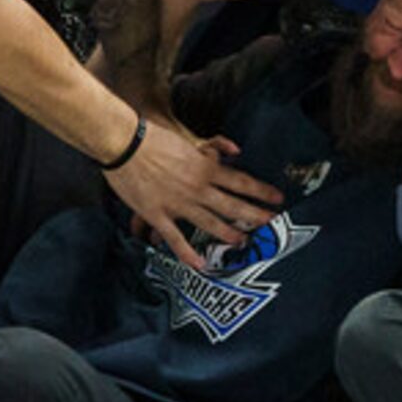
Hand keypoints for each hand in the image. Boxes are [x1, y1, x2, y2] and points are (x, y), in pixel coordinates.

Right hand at [101, 115, 281, 267]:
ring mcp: (178, 203)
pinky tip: (199, 265)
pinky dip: (188, 253)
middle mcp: (197, 188)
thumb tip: (235, 149)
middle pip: (232, 204)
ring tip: (243, 242)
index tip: (278, 198)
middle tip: (271, 223)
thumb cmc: (152, 137)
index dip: (261, 191)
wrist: (124, 143)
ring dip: (228, 234)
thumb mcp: (187, 139)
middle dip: (254, 215)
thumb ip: (212, 146)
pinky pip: (176, 238)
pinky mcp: (157, 214)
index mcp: (204, 168)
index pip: (241, 181)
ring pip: (210, 223)